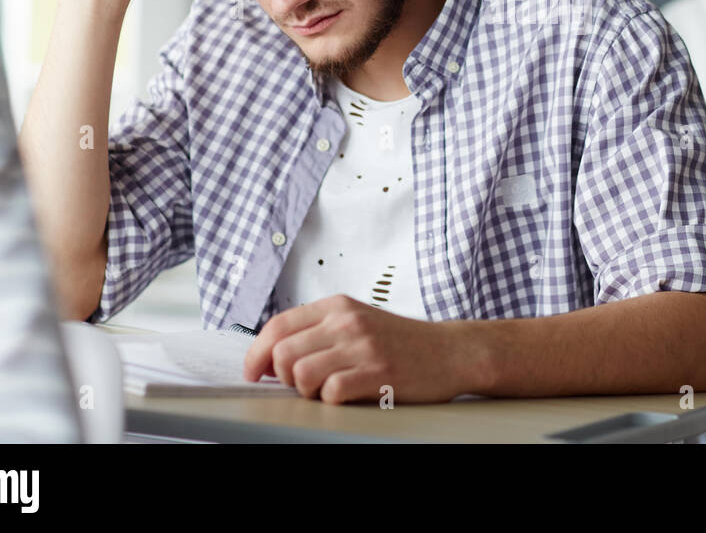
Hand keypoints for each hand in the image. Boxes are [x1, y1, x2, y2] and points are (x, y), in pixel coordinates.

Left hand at [243, 296, 486, 402]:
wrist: (450, 351)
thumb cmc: (401, 342)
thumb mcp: (358, 321)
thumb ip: (319, 331)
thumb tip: (272, 357)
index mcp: (338, 306)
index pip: (278, 325)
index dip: (257, 353)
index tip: (254, 373)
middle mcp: (347, 322)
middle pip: (284, 353)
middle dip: (284, 377)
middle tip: (302, 384)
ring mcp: (363, 347)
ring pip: (302, 374)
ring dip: (308, 391)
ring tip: (328, 389)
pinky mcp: (378, 372)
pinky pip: (331, 392)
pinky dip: (333, 399)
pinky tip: (350, 394)